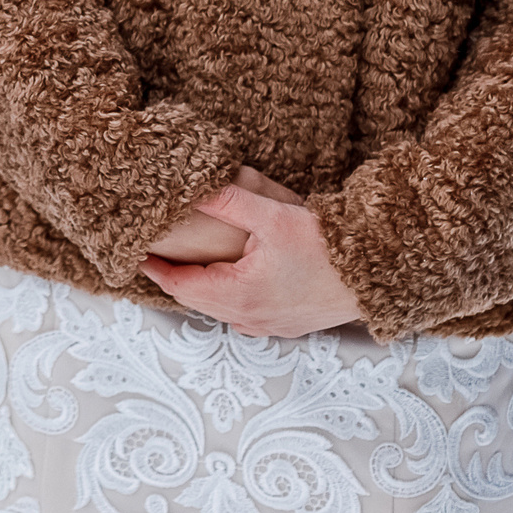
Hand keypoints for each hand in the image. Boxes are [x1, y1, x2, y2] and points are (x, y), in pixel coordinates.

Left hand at [138, 183, 363, 338]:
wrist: (376, 274)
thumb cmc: (326, 248)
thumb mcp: (273, 217)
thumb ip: (229, 201)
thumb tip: (193, 186)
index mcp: (238, 296)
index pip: (179, 284)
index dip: (154, 267)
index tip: (135, 250)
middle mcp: (249, 318)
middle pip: (195, 299)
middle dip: (173, 276)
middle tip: (153, 252)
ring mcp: (268, 325)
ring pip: (218, 308)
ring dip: (199, 287)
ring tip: (184, 261)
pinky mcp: (286, 324)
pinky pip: (242, 314)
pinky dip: (225, 297)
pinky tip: (227, 280)